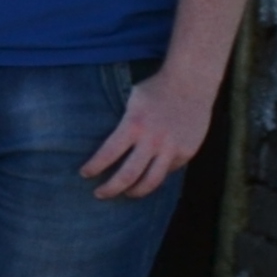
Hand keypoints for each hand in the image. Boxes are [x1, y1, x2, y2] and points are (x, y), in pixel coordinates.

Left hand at [80, 71, 214, 201]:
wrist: (191, 82)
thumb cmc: (155, 89)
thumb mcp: (131, 101)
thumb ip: (123, 125)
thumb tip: (107, 146)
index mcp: (134, 125)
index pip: (108, 154)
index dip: (94, 168)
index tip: (84, 174)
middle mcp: (153, 140)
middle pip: (128, 176)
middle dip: (110, 189)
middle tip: (98, 194)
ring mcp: (172, 148)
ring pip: (151, 182)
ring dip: (135, 192)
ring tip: (125, 194)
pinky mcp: (187, 152)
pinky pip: (168, 170)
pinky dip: (156, 175)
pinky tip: (148, 175)